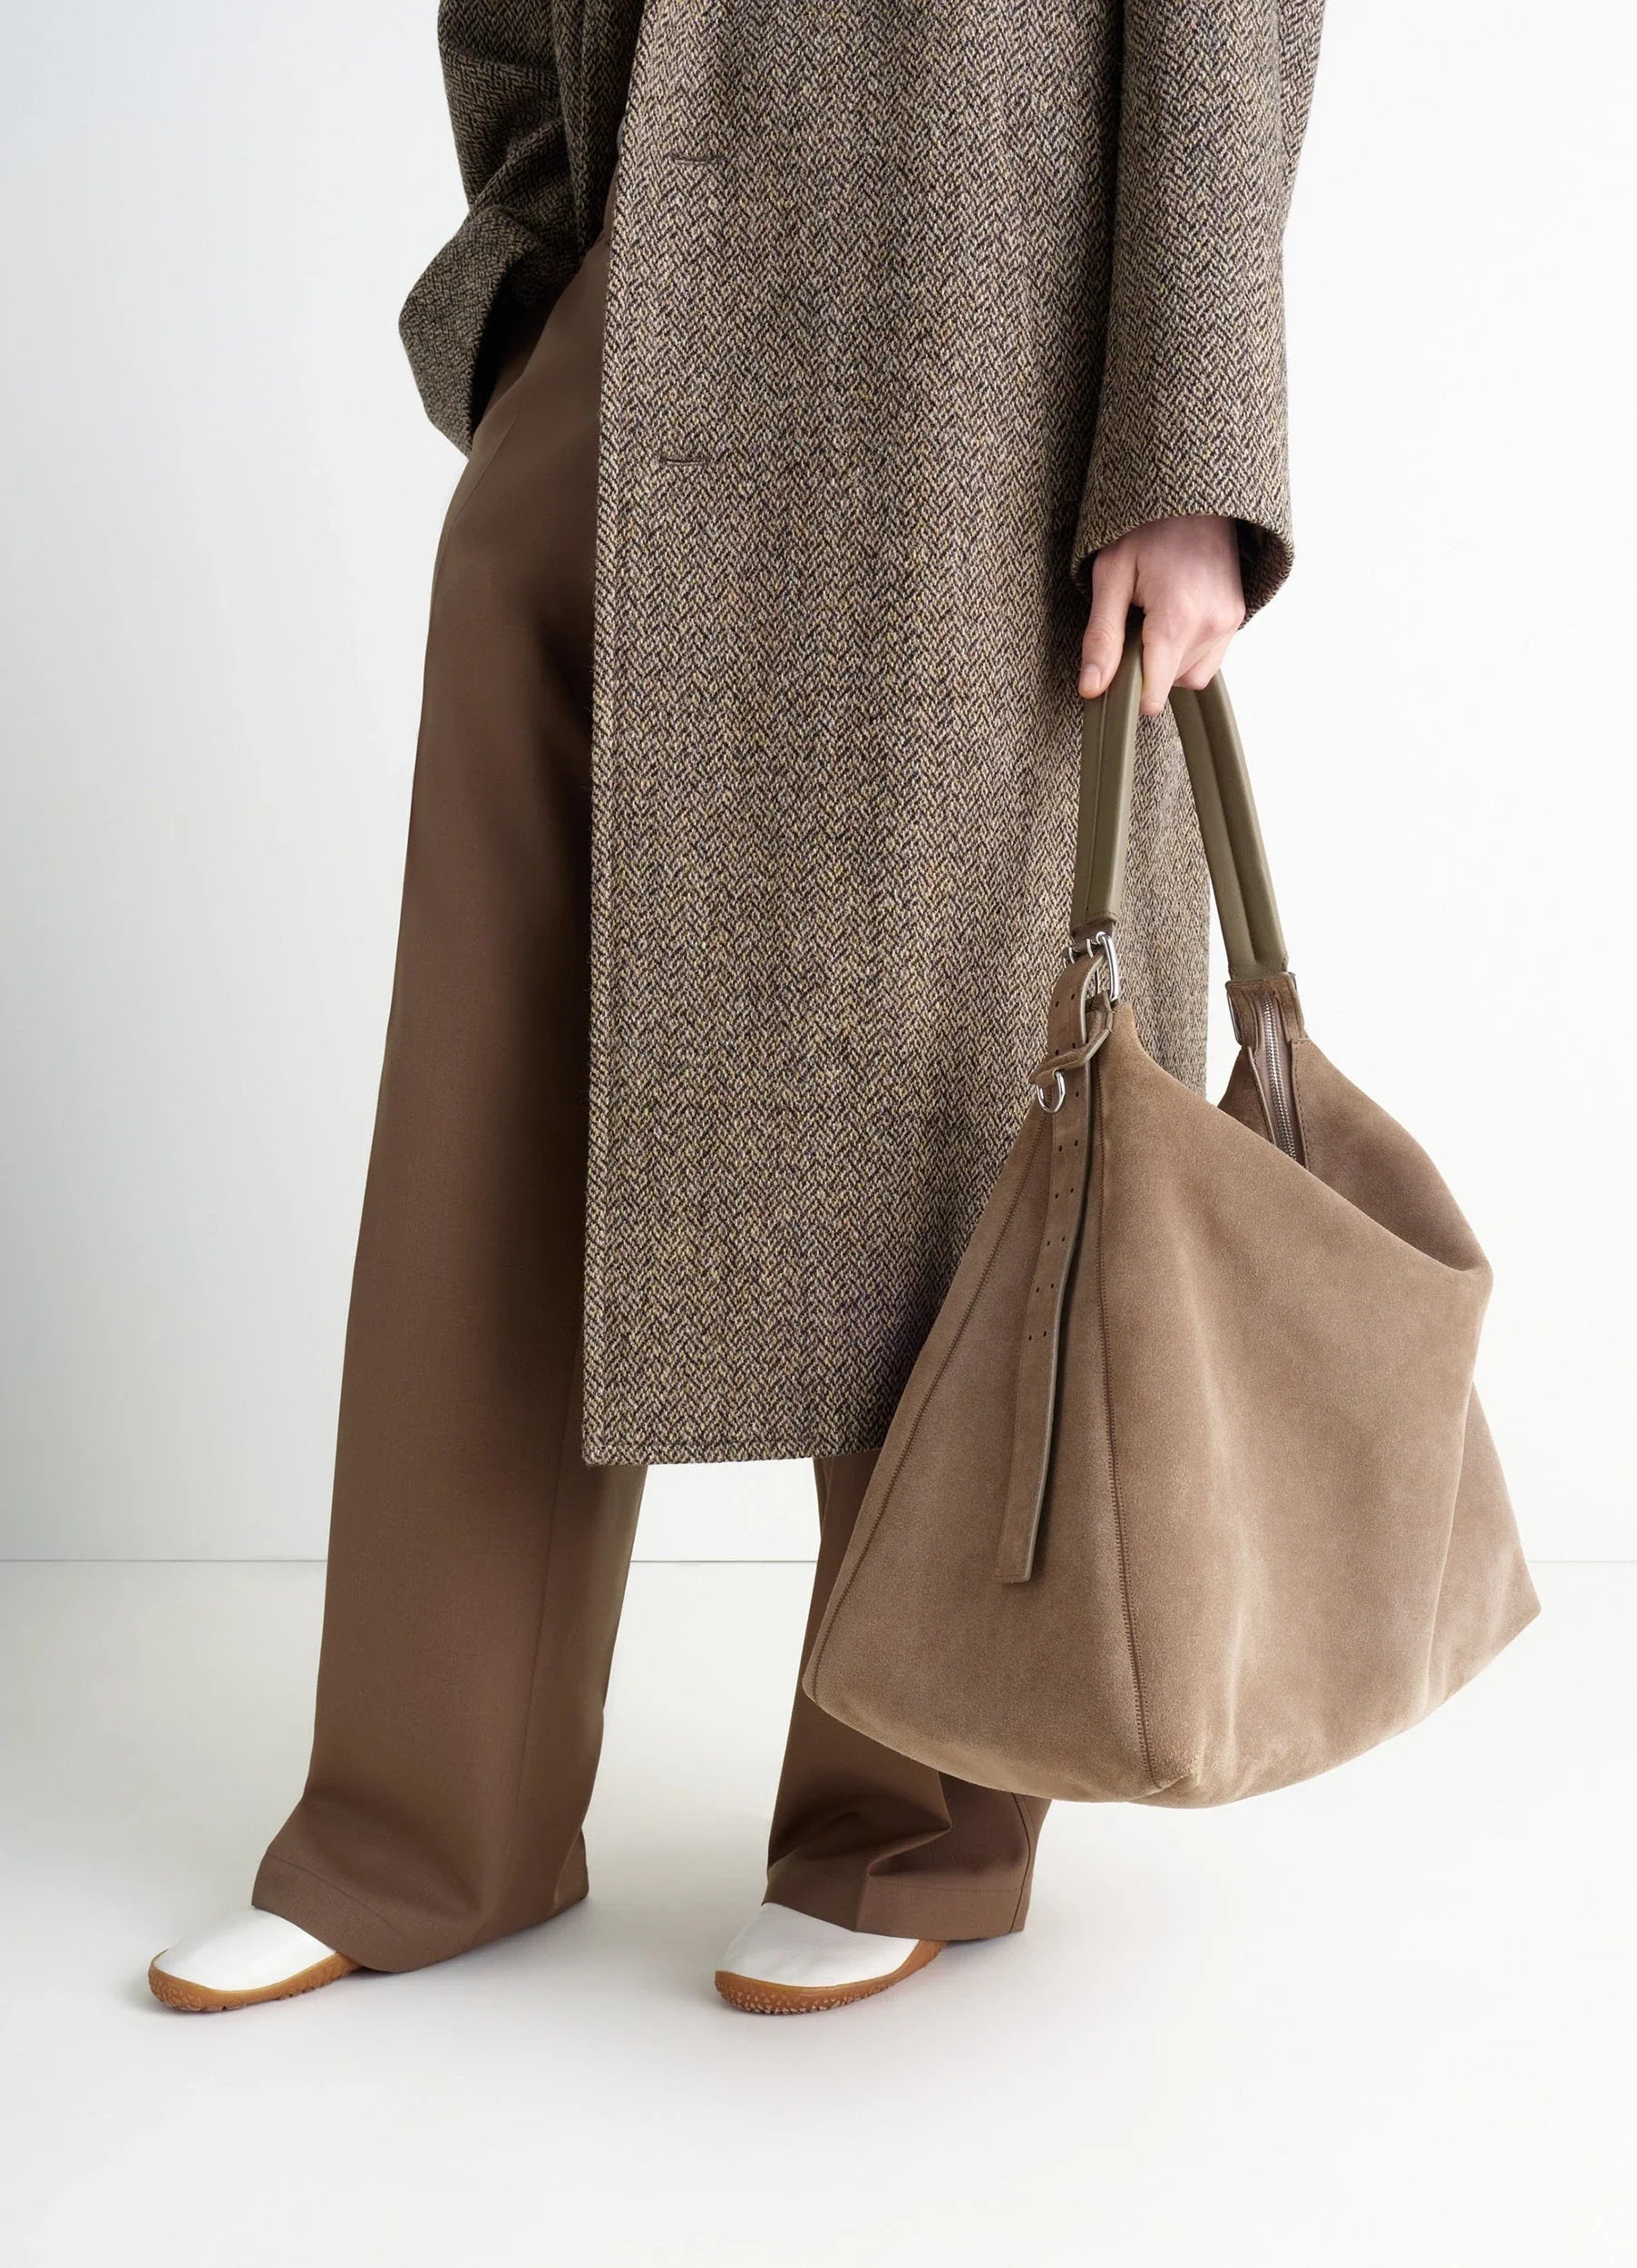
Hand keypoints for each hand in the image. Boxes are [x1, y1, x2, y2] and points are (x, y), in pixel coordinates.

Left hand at [1079, 515, 1246, 716]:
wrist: (1195, 491)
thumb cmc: (1148, 526)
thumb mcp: (1111, 575)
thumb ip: (1101, 638)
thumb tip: (1092, 688)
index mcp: (1179, 618)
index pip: (1153, 695)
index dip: (1126, 690)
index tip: (1113, 665)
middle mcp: (1212, 624)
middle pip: (1169, 685)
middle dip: (1146, 664)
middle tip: (1134, 619)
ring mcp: (1230, 621)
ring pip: (1191, 676)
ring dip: (1167, 659)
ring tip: (1155, 613)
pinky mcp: (1238, 615)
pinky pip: (1209, 659)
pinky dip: (1187, 649)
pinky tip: (1174, 615)